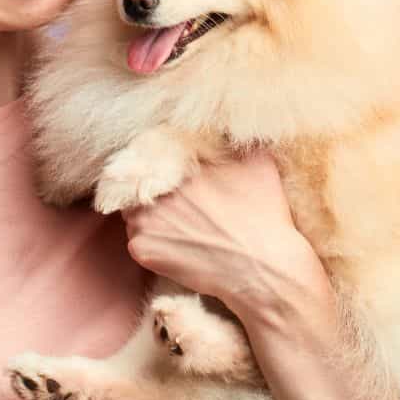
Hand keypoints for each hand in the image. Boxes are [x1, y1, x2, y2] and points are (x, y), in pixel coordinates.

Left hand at [119, 146, 323, 320]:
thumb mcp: (259, 163)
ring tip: (181, 229)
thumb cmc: (264, 216)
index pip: (154, 155)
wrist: (262, 268)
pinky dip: (152, 246)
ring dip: (150, 219)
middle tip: (180, 208)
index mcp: (178, 164)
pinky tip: (178, 249)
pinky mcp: (142, 250)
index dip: (161, 166)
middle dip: (154, 193)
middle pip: (141, 184)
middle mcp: (155, 188)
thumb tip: (226, 131)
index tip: (174, 178)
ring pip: (135, 214)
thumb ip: (234, 142)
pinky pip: (137, 243)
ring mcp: (144, 220)